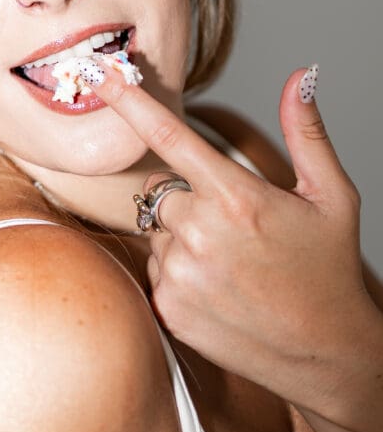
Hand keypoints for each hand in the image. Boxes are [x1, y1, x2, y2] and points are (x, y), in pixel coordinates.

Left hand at [86, 65, 374, 412]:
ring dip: (182, 237)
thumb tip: (299, 77)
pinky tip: (217, 288)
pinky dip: (178, 272)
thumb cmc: (329, 270)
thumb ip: (306, 132)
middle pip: (162, 190)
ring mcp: (180, 275)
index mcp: (237, 198)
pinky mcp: (167, 307)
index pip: (170, 137)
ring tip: (231, 263)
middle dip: (188, 197)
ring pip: (157, 230)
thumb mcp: (331, 196)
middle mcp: (201, 235)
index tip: (100, 77)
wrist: (326, 355)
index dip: (130, 103)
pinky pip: (154, 268)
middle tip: (234, 225)